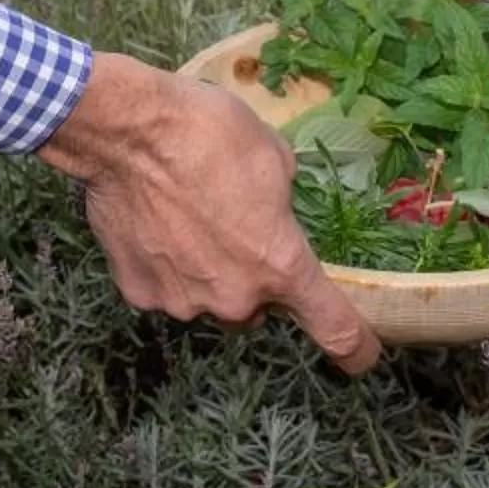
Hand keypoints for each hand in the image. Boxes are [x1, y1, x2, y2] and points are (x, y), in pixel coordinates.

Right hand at [36, 53, 382, 375]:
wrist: (127, 130)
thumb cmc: (209, 132)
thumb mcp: (272, 155)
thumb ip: (281, 200)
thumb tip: (270, 209)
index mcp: (281, 264)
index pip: (333, 327)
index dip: (354, 348)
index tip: (361, 357)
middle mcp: (235, 297)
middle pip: (254, 307)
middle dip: (249, 278)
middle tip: (230, 228)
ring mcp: (183, 301)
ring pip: (205, 298)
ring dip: (203, 271)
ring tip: (181, 216)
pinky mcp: (138, 293)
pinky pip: (162, 288)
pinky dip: (161, 265)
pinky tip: (151, 223)